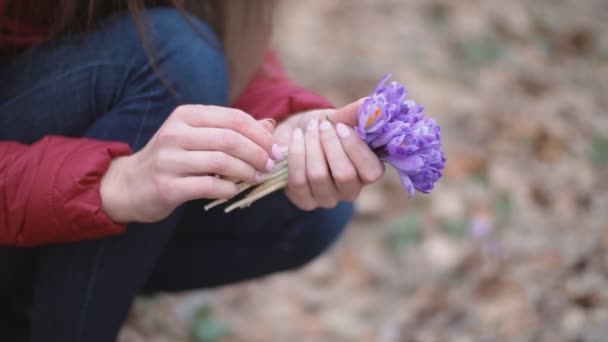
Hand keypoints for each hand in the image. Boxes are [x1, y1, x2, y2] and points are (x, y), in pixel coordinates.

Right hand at [100, 105, 281, 222]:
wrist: (130, 185)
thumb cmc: (173, 159)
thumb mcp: (199, 137)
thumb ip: (232, 130)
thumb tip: (270, 125)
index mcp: (186, 115)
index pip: (233, 118)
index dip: (260, 134)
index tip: (275, 148)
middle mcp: (175, 133)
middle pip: (230, 139)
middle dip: (257, 153)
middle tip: (270, 166)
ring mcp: (169, 160)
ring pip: (221, 161)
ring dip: (246, 172)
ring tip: (256, 178)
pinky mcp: (167, 186)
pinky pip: (208, 186)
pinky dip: (228, 189)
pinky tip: (233, 190)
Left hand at [274, 101, 384, 210]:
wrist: (296, 134)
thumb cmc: (324, 128)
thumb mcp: (340, 118)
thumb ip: (356, 113)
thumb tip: (371, 103)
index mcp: (368, 172)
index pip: (371, 172)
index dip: (355, 148)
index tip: (340, 126)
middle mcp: (351, 190)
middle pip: (344, 175)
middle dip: (330, 145)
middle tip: (321, 126)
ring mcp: (327, 198)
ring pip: (319, 177)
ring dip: (311, 148)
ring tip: (308, 130)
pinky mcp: (304, 201)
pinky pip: (298, 181)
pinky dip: (295, 155)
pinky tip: (296, 138)